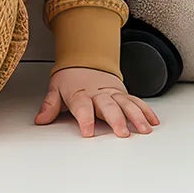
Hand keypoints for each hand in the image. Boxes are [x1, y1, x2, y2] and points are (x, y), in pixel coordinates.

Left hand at [35, 67, 158, 137]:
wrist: (85, 59)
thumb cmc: (70, 79)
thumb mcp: (56, 89)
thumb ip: (50, 105)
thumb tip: (40, 120)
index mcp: (80, 93)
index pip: (82, 107)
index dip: (85, 119)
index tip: (88, 132)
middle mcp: (98, 93)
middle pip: (108, 106)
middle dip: (116, 119)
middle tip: (122, 133)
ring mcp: (113, 93)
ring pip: (126, 104)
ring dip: (136, 116)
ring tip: (144, 129)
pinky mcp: (123, 93)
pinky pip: (136, 101)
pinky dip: (145, 111)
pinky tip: (153, 121)